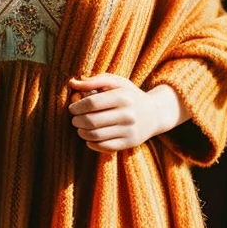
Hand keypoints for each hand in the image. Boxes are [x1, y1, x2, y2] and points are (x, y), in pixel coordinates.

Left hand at [68, 74, 187, 151]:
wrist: (154, 114)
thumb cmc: (129, 95)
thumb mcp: (116, 82)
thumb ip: (94, 81)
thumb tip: (72, 83)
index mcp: (123, 96)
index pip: (92, 103)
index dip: (77, 106)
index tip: (72, 108)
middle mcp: (128, 114)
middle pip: (91, 120)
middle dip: (77, 121)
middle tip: (75, 120)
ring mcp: (129, 130)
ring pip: (95, 135)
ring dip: (82, 132)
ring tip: (80, 128)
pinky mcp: (129, 143)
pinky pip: (104, 147)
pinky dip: (91, 143)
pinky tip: (89, 138)